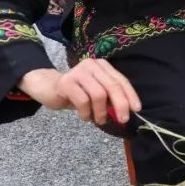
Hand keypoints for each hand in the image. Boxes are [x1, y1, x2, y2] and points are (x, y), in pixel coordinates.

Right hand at [18, 60, 140, 125]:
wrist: (47, 88)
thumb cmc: (76, 92)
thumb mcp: (96, 93)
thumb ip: (110, 98)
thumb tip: (126, 111)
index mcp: (103, 66)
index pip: (121, 80)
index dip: (130, 95)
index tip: (137, 109)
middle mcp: (92, 65)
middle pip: (112, 86)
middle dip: (121, 105)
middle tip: (123, 119)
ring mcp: (78, 72)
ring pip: (99, 94)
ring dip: (101, 112)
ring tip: (98, 119)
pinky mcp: (66, 82)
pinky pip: (83, 101)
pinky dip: (86, 113)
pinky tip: (84, 116)